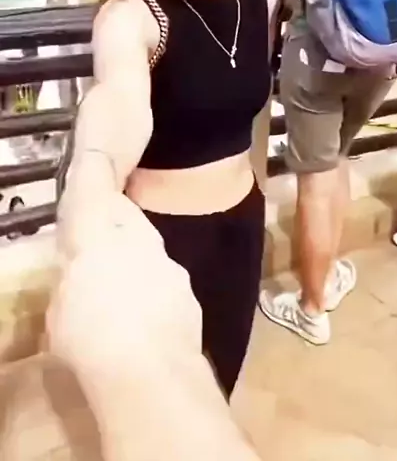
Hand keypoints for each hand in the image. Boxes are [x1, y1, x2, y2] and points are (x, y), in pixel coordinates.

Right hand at [48, 194, 201, 383]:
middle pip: (129, 219)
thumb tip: (80, 281)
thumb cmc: (88, 336)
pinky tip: (148, 318)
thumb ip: (72, 286)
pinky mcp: (190, 295)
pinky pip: (168, 284)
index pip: (95, 192)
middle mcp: (140, 241)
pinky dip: (158, 294)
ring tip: (126, 291)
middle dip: (119, 224)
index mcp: (100, 236)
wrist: (150, 371)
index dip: (94, 179)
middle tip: (105, 241)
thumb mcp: (60, 312)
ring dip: (140, 263)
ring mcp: (170, 266)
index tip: (94, 171)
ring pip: (152, 252)